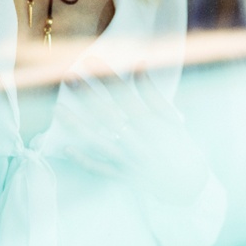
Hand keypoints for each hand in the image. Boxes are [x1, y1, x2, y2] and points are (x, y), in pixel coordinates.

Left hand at [54, 59, 211, 204]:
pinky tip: (66, 147)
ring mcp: (129, 161)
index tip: (91, 61)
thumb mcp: (171, 118)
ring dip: (77, 125)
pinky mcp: (123, 176)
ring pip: (98, 141)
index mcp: (152, 126)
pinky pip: (99, 168)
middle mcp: (139, 142)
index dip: (108, 79)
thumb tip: (139, 65)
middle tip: (68, 78)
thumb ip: (152, 94)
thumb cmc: (179, 146)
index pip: (126, 97)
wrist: (187, 184)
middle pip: (108, 115)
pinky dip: (83, 159)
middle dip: (87, 95)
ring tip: (58, 109)